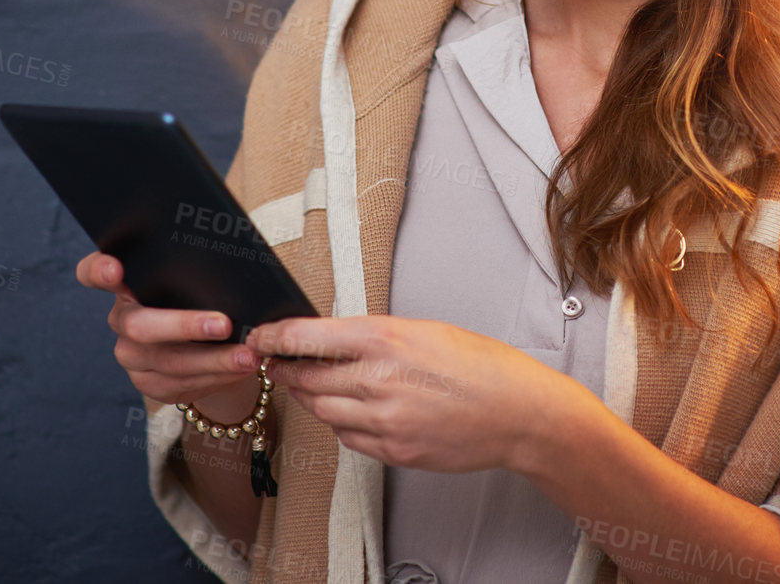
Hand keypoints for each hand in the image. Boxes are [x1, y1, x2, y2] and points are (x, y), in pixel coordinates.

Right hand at [75, 250, 257, 406]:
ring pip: (169, 362)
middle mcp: (121, 319)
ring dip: (214, 360)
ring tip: (248, 355)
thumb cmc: (200, 296)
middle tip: (223, 324)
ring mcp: (131, 355)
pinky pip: (181, 384)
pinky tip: (239, 369)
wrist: (207, 341)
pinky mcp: (148, 383)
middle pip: (139, 326)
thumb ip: (196, 269)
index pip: (92, 273)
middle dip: (184, 325)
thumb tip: (232, 262)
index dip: (98, 271)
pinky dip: (216, 377)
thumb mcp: (195, 279)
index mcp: (125, 283)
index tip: (115, 269)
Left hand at [245, 315, 573, 474]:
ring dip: (312, 396)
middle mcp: (378, 380)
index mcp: (385, 339)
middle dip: (286, 369)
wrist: (519, 413)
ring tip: (318, 384)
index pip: (305, 337)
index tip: (260, 336)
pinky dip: (341, 422)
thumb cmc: (481, 366)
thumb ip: (374, 335)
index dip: (273, 337)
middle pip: (304, 377)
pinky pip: (346, 437)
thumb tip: (331, 339)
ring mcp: (384, 421)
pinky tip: (354, 409)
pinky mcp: (393, 451)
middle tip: (277, 362)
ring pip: (320, 409)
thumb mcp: (425, 330)